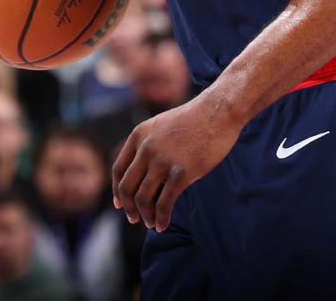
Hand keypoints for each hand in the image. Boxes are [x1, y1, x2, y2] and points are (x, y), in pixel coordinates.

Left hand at [112, 92, 242, 232]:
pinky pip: (164, 204)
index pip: (118, 169)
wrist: (218, 112)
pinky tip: (163, 224)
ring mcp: (163, 161)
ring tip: (151, 224)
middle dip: (129, 208)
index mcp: (139, 135)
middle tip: (135, 219)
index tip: (120, 204)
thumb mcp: (162, 125)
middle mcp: (146, 148)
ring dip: (145, 216)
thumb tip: (142, 173)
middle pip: (127, 187)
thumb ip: (148, 144)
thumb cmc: (194, 119)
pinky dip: (161, 218)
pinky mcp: (181, 173)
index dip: (117, 190)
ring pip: (143, 199)